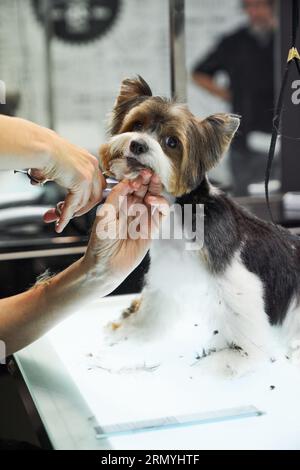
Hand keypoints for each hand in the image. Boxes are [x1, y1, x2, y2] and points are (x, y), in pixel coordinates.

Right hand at [32, 131, 105, 232]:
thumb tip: (52, 187)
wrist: (40, 146)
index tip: (77, 207)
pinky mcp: (81, 181)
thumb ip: (65, 175)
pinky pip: (74, 204)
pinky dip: (65, 216)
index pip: (96, 186)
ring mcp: (89, 173)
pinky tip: (59, 223)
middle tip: (70, 215)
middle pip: (96, 195)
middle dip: (82, 209)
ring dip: (72, 213)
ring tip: (59, 218)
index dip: (87, 199)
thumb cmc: (44, 150)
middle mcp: (92, 166)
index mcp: (89, 160)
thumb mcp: (60, 163)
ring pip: (85, 202)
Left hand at [82, 171, 168, 287]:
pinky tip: (152, 200)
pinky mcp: (152, 229)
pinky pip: (161, 213)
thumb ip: (116, 196)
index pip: (131, 186)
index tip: (135, 175)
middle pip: (145, 189)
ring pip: (155, 197)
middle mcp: (133, 209)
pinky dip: (161, 203)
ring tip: (152, 180)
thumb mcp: (104, 214)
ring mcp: (144, 218)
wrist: (106, 264)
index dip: (135, 178)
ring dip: (156, 187)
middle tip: (148, 173)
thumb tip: (128, 182)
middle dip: (147, 179)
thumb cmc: (101, 241)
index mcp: (120, 204)